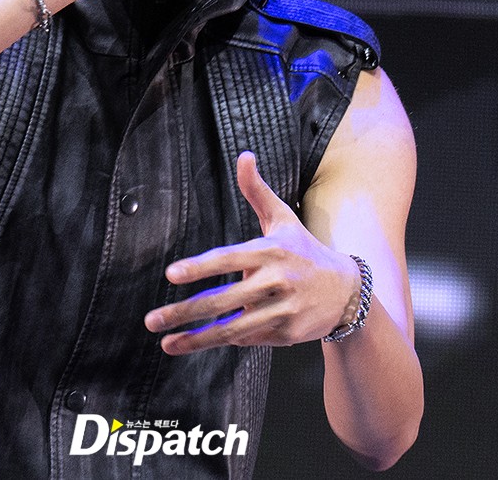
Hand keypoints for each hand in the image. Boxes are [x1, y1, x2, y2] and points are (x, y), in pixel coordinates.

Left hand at [144, 152, 359, 354]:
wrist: (345, 290)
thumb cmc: (304, 249)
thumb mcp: (282, 217)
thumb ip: (257, 190)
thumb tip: (244, 155)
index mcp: (270, 251)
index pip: (228, 258)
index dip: (199, 267)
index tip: (171, 274)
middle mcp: (276, 282)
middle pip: (223, 300)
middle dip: (184, 311)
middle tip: (152, 319)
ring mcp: (282, 311)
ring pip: (232, 328)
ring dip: (197, 339)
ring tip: (167, 342)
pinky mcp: (286, 334)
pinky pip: (247, 339)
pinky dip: (223, 341)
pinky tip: (196, 343)